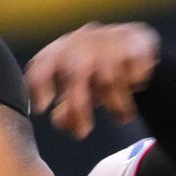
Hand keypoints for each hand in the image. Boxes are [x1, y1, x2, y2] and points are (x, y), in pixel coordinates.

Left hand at [25, 22, 160, 138]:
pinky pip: (134, 72)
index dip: (38, 86)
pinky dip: (135, 85)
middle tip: (82, 134)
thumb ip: (66, 107)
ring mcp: (107, 40)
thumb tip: (60, 122)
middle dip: (78, 108)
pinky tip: (136, 88)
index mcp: (60, 52)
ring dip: (115, 104)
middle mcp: (82, 43)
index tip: (42, 109)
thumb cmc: (95, 69)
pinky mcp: (134, 43)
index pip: (41, 65)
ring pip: (108, 78)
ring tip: (122, 117)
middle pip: (76, 73)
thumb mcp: (76, 88)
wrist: (132, 43)